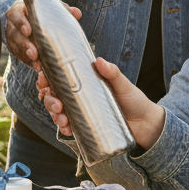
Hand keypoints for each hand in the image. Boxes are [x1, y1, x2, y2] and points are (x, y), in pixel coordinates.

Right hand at [5, 0, 81, 70]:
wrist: (32, 16)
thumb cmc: (41, 11)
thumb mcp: (50, 7)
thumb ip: (62, 9)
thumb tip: (77, 13)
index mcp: (19, 9)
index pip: (15, 15)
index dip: (20, 23)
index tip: (28, 31)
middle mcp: (13, 24)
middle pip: (15, 34)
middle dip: (24, 45)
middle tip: (34, 53)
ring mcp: (12, 36)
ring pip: (16, 47)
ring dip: (26, 56)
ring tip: (38, 64)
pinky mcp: (14, 47)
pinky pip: (19, 56)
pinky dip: (28, 62)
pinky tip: (38, 67)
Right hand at [37, 57, 165, 150]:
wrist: (146, 124)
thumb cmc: (135, 100)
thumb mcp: (123, 84)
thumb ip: (113, 73)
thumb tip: (99, 60)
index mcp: (85, 81)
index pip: (60, 77)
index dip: (47, 78)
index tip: (43, 80)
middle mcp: (79, 95)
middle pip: (55, 95)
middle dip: (49, 99)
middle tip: (56, 104)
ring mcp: (81, 111)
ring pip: (58, 111)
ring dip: (54, 114)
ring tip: (62, 119)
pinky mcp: (85, 126)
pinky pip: (69, 126)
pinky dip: (64, 128)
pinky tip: (66, 129)